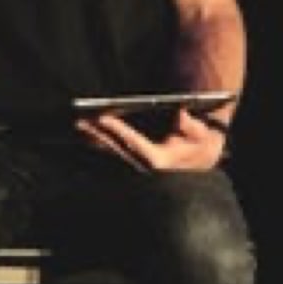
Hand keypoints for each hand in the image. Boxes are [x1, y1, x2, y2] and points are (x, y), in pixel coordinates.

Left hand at [78, 108, 230, 173]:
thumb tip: (181, 114)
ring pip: (110, 152)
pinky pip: (112, 155)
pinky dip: (99, 145)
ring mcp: (136, 170)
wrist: (200, 164)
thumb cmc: (200, 147)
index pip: (133, 141)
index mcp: (158, 160)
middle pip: (115, 147)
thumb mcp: (203, 137)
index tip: (102, 117)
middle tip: (80, 120)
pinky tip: (86, 136)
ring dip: (93, 139)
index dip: (118, 128)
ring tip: (79, 125)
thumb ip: (193, 127)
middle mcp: (143, 168)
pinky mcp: (132, 168)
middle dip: (97, 133)